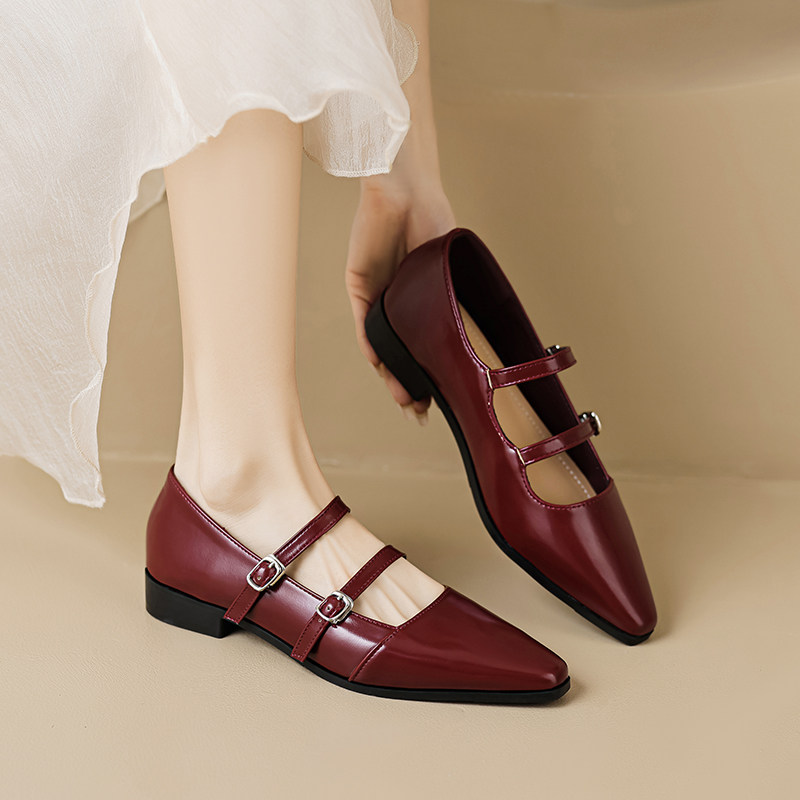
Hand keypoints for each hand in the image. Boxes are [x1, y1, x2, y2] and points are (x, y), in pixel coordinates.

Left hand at [345, 183, 455, 422]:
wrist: (409, 189)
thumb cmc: (433, 221)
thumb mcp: (451, 270)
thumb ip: (456, 300)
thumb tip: (478, 338)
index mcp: (418, 303)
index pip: (421, 348)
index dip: (429, 377)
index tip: (440, 403)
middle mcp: (396, 305)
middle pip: (399, 355)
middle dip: (410, 388)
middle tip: (422, 413)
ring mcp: (377, 297)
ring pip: (381, 347)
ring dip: (392, 376)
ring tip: (408, 401)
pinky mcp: (359, 284)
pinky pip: (364, 323)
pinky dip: (373, 346)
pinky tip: (383, 368)